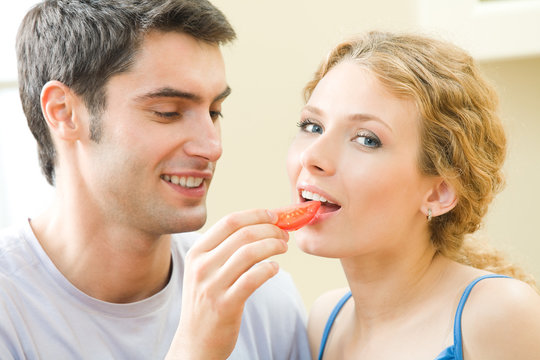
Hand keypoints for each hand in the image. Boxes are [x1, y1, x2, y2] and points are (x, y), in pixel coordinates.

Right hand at [165, 208, 288, 359]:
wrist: (195, 343)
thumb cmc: (207, 302)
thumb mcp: (205, 271)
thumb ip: (226, 250)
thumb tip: (261, 227)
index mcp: (197, 252)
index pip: (229, 221)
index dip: (255, 215)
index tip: (273, 215)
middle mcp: (202, 266)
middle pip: (243, 234)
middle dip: (270, 229)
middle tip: (284, 233)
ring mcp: (212, 285)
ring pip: (250, 252)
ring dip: (273, 245)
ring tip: (283, 247)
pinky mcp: (225, 304)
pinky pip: (253, 278)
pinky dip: (269, 268)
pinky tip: (275, 268)